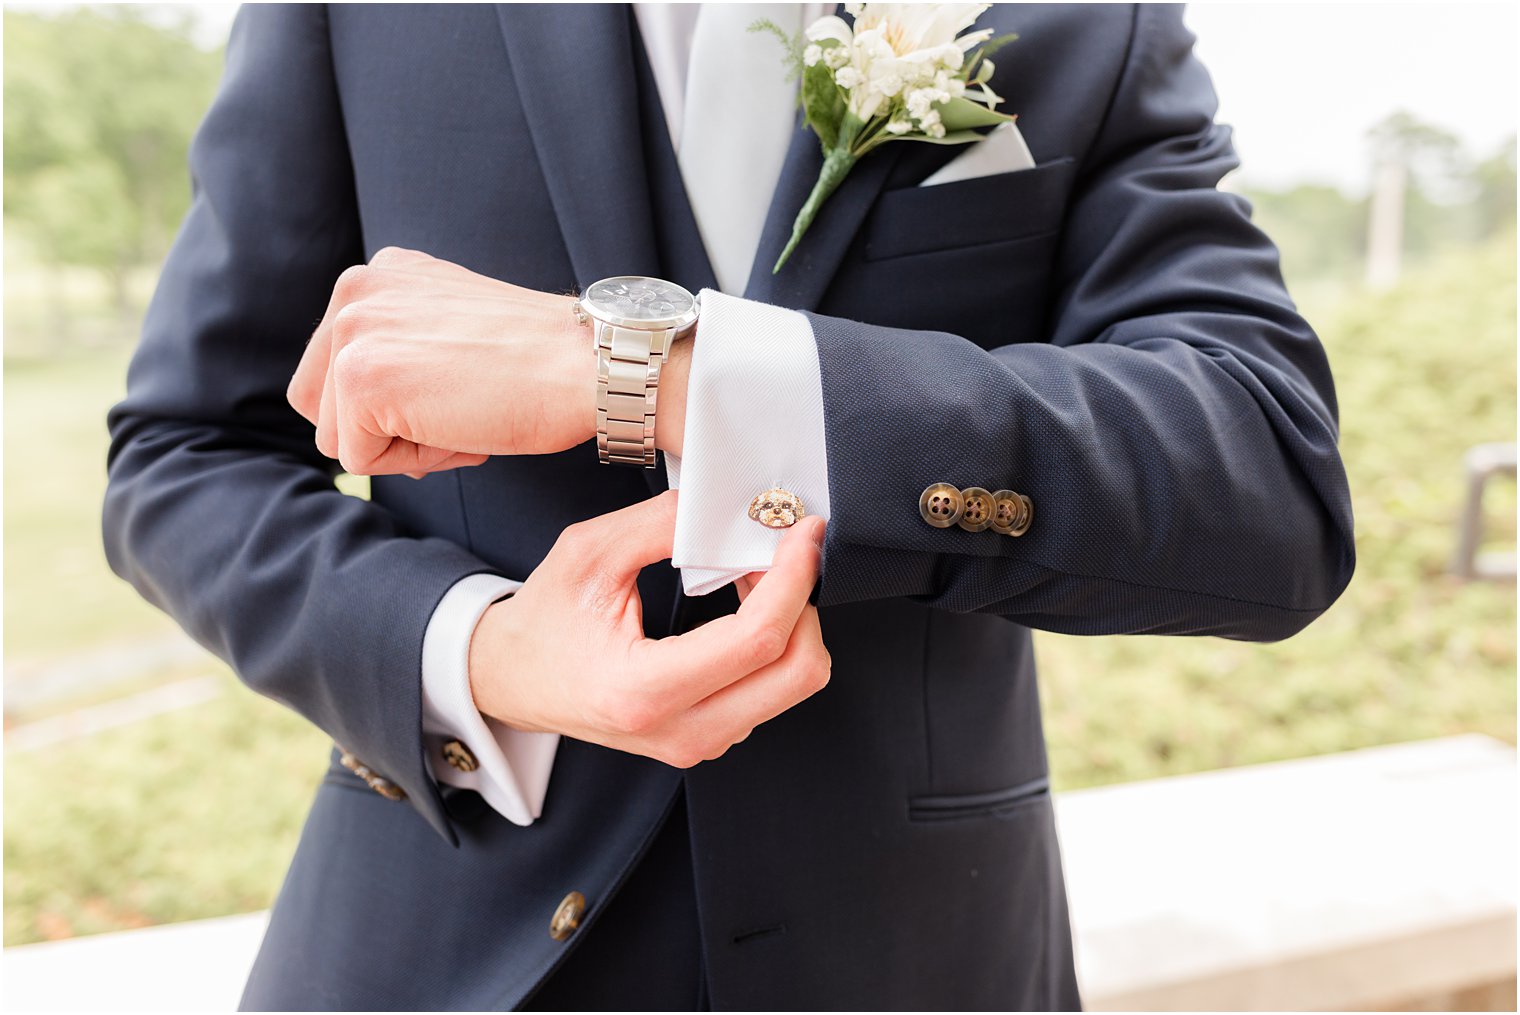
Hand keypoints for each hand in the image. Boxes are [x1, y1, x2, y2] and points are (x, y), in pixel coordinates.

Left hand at [286, 247, 691, 473]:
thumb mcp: (453, 330)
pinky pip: (363, 461)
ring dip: (403, 448)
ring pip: (339, 437)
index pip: (336, 372)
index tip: (458, 390)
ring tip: (463, 415)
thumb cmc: (542, 362)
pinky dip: (416, 464)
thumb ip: (403, 345)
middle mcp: (354, 290)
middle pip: (321, 406)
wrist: (588, 366)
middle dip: (384, 430)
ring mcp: (352, 332)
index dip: (394, 407)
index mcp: (378, 276)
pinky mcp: (361, 379)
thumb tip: (359, 416)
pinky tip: (464, 428)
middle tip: (458, 410)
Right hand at [469, 490, 829, 767]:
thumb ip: (662, 525)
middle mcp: (679, 730)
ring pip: (792, 684)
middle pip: (799, 673)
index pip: (757, 640)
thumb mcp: (590, 553)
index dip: (794, 579)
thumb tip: (728, 509)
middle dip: (803, 601)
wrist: (513, 679)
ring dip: (789, 621)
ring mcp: (697, 743)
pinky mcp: (708, 739)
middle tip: (780, 553)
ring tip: (750, 576)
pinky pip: (771, 691)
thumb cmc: (543, 622)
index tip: (802, 534)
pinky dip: (773, 643)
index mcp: (644, 689)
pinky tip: (740, 609)